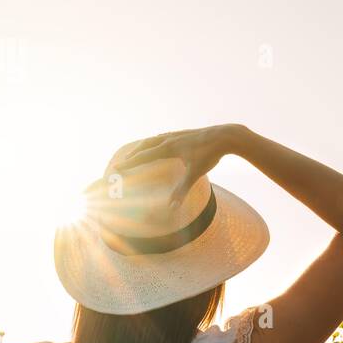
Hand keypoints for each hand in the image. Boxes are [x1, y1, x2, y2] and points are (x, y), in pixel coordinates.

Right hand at [111, 124, 245, 206]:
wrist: (225, 136)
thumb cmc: (210, 154)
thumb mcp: (195, 174)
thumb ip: (182, 190)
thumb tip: (171, 207)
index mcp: (168, 148)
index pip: (143, 157)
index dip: (129, 163)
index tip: (117, 169)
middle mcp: (169, 140)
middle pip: (144, 148)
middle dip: (131, 157)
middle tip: (120, 165)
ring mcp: (176, 135)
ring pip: (153, 141)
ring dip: (141, 148)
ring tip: (134, 154)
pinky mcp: (184, 134)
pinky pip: (163, 138)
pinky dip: (155, 142)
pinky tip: (157, 143)